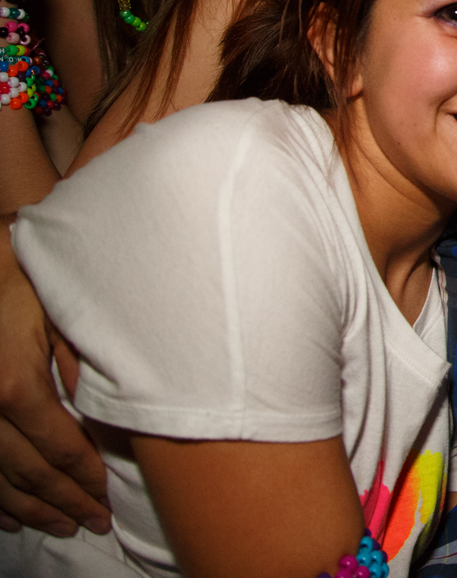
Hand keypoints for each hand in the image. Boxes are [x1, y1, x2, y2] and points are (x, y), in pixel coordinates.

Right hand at [0, 226, 109, 534]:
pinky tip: (9, 511)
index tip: (104, 498)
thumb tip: (94, 403)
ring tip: (59, 525)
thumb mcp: (57, 307)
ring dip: (27, 507)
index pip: (58, 447)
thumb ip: (76, 357)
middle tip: (91, 522)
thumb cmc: (20, 273)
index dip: (83, 478)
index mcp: (13, 384)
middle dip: (61, 502)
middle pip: (24, 472)